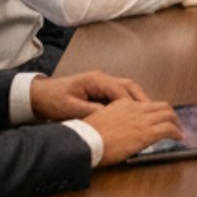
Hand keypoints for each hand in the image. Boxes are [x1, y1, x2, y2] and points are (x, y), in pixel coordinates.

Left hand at [29, 69, 148, 121]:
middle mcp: (102, 79)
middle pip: (129, 86)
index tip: (144, 116)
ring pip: (127, 89)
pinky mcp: (100, 90)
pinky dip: (130, 103)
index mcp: (95, 80)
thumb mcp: (70, 109)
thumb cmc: (53, 100)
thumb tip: (110, 117)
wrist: (40, 95)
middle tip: (156, 114)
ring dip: (139, 101)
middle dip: (143, 100)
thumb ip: (90, 112)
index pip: (121, 91)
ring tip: (150, 116)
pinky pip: (120, 95)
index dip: (134, 105)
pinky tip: (135, 116)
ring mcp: (102, 83)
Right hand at [80, 96, 182, 166]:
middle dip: (170, 114)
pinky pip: (168, 129)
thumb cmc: (90, 135)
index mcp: (123, 103)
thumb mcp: (102, 120)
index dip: (154, 112)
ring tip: (179, 129)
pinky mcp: (147, 134)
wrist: (88, 141)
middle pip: (161, 106)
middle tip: (174, 122)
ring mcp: (142, 120)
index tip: (157, 119)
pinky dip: (176, 132)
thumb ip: (114, 120)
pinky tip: (179, 137)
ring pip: (168, 114)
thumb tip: (118, 129)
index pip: (146, 104)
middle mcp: (135, 108)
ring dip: (176, 122)